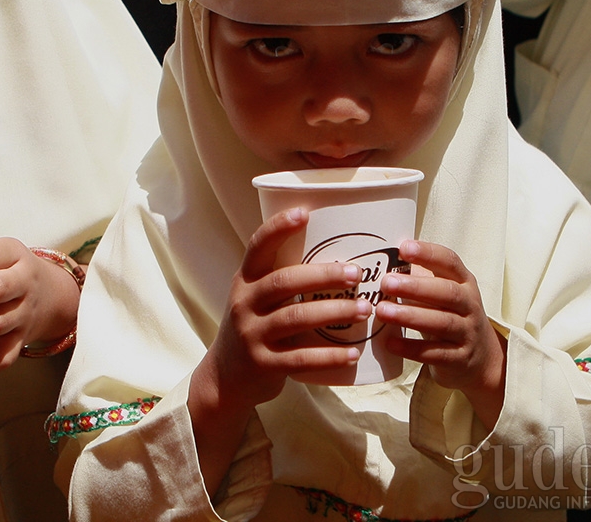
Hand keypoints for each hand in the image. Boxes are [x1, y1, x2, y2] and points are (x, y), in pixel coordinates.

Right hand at [188, 207, 365, 495]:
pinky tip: (354, 353)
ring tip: (365, 309)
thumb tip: (338, 253)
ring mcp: (251, 335)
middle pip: (284, 282)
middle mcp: (244, 304)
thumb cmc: (254, 329)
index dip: (278, 228)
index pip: (258, 247)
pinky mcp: (262, 365)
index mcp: (245, 281)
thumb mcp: (256, 299)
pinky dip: (329, 356)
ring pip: (295, 318)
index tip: (305, 212)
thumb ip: (282, 280)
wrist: (225, 378)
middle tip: (357, 272)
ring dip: (334, 312)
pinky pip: (300, 359)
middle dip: (324, 275)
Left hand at [376, 240, 506, 428]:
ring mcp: (468, 333)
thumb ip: (420, 277)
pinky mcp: (460, 358)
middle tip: (386, 282)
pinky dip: (411, 349)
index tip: (403, 247)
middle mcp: (470, 305)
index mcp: (464, 283)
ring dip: (410, 316)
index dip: (429, 253)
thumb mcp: (442, 293)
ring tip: (382, 311)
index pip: (450, 262)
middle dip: (416, 287)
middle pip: (448, 293)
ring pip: (442, 323)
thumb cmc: (450, 315)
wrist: (480, 360)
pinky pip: (435, 353)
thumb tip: (385, 256)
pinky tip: (389, 343)